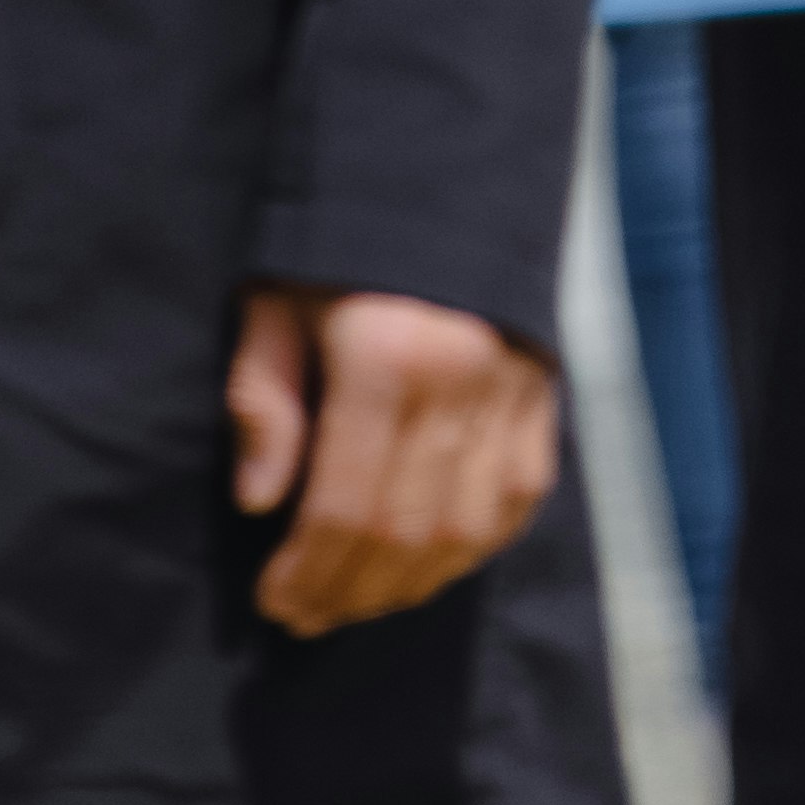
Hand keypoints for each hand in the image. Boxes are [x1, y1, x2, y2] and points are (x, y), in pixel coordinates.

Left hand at [224, 284, 560, 636]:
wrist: (442, 188)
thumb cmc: (341, 251)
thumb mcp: (276, 303)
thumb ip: (263, 398)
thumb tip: (260, 503)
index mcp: (385, 356)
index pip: (345, 504)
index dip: (307, 570)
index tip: (274, 600)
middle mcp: (459, 383)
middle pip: (405, 532)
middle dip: (349, 591)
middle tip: (306, 616)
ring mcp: (512, 395)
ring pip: (465, 531)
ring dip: (408, 585)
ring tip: (357, 602)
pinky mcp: (543, 400)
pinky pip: (516, 502)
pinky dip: (473, 549)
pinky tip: (427, 566)